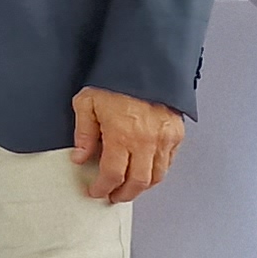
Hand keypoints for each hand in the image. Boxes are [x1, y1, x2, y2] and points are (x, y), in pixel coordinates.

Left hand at [69, 86, 187, 204]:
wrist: (144, 62)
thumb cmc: (114, 79)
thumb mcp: (87, 102)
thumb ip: (84, 133)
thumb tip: (80, 157)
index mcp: (122, 135)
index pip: (113, 175)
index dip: (103, 188)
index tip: (96, 191)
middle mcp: (146, 141)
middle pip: (138, 182)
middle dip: (123, 194)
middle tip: (112, 196)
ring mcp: (164, 138)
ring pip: (157, 176)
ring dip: (142, 186)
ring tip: (129, 187)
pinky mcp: (176, 132)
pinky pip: (169, 161)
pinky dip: (158, 171)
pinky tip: (146, 170)